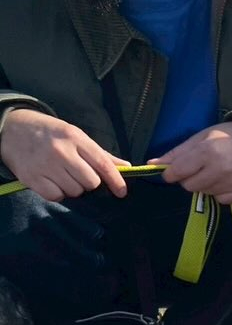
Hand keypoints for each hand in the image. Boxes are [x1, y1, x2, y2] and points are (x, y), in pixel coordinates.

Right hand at [0, 108, 128, 200]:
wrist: (11, 128)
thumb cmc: (49, 133)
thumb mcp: (75, 136)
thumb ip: (100, 154)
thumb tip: (126, 166)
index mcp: (75, 138)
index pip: (103, 164)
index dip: (116, 181)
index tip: (122, 192)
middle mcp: (61, 151)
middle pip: (91, 182)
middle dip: (89, 183)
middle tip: (78, 174)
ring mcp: (45, 165)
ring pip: (75, 191)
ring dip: (73, 188)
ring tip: (62, 175)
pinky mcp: (31, 177)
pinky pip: (57, 196)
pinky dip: (57, 193)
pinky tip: (51, 181)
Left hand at [150, 121, 231, 204]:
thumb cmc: (224, 137)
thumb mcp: (198, 138)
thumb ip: (175, 154)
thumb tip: (151, 165)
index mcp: (208, 151)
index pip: (178, 172)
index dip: (172, 173)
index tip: (174, 171)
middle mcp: (222, 169)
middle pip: (190, 186)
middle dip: (190, 178)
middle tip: (200, 168)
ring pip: (205, 193)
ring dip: (205, 185)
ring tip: (216, 171)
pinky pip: (221, 200)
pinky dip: (220, 192)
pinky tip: (226, 180)